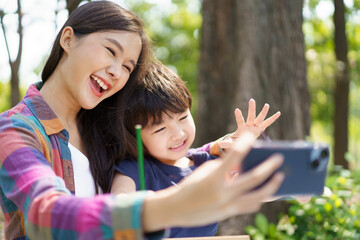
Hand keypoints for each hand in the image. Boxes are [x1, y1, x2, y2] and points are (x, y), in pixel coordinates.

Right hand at [142, 132, 284, 230]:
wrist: (177, 209)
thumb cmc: (191, 186)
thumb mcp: (206, 172)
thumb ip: (225, 167)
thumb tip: (243, 166)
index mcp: (214, 178)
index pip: (233, 157)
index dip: (244, 144)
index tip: (252, 135)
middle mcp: (223, 193)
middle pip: (253, 178)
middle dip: (268, 167)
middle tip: (279, 158)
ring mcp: (227, 206)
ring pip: (257, 197)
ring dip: (271, 186)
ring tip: (279, 177)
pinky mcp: (229, 214)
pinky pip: (250, 206)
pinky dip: (259, 198)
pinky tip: (264, 192)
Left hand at [219, 98, 280, 148]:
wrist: (242, 142)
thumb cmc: (236, 142)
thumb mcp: (232, 144)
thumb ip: (227, 143)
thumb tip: (220, 144)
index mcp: (242, 129)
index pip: (240, 121)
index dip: (238, 116)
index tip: (237, 109)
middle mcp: (249, 126)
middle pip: (251, 117)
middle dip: (251, 109)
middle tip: (251, 100)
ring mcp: (255, 126)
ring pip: (259, 118)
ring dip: (263, 112)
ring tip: (267, 105)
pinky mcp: (260, 128)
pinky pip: (267, 123)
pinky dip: (273, 119)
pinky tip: (278, 113)